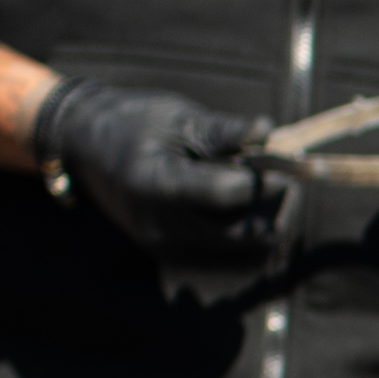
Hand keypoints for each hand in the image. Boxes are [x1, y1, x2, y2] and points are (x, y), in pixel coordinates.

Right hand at [33, 78, 282, 288]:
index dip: (264, 181)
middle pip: (240, 233)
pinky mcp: (170, 256)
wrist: (87, 149)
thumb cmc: (134, 123)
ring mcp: (164, 246)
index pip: (227, 194)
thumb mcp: (178, 117)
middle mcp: (160, 225)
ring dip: (267, 227)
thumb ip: (225, 131)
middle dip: (274, 209)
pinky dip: (248, 240)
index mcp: (157, 183)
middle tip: (291, 182)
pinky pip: (224, 260)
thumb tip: (269, 132)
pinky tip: (253, 212)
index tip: (287, 165)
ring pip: (239, 254)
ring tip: (273, 195)